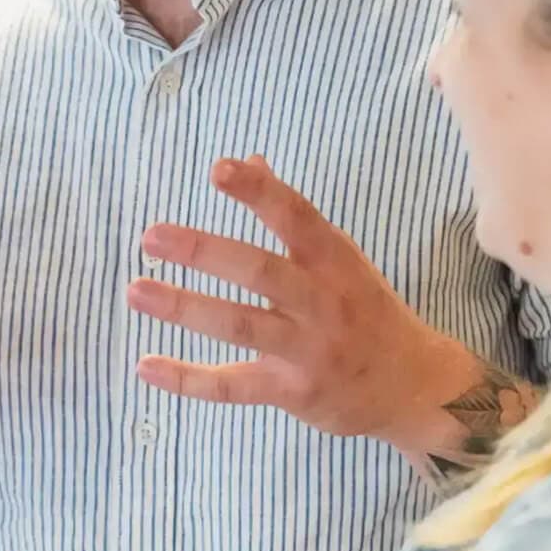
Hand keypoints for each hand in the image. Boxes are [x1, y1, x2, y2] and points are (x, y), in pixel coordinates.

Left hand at [127, 155, 471, 443]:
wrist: (413, 385)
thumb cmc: (365, 309)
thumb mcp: (340, 258)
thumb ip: (292, 214)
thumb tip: (251, 159)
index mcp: (333, 259)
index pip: (296, 216)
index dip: (259, 191)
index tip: (220, 168)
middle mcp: (323, 300)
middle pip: (260, 270)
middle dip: (204, 251)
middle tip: (151, 235)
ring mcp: (309, 348)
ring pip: (241, 325)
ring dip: (185, 307)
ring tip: (137, 290)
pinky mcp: (295, 391)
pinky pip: (235, 385)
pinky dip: (189, 379)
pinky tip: (146, 365)